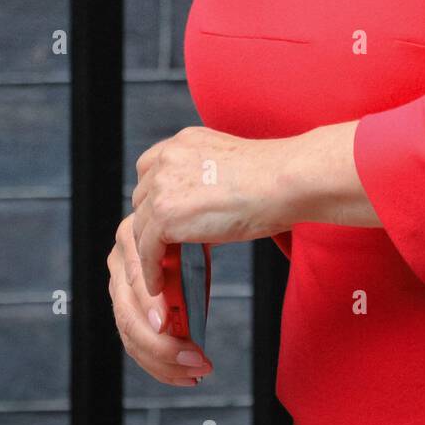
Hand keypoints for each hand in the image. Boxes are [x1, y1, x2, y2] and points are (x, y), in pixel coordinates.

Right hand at [106, 215, 212, 385]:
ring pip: (130, 337)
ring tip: (197, 371)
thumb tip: (186, 297)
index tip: (166, 324)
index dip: (150, 304)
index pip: (136, 278)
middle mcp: (118, 264)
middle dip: (162, 345)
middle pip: (128, 316)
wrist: (180, 228)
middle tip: (195, 359)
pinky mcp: (124, 310)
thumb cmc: (189, 233)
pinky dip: (160, 365)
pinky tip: (184, 375)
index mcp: (132, 239)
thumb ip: (184, 256)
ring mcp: (118, 289)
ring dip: (164, 362)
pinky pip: (135, 345)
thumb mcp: (190, 238)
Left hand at [130, 125, 292, 296]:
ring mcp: (164, 184)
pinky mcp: (166, 214)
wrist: (284, 180)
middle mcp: (169, 157)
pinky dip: (151, 269)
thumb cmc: (273, 177)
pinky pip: (147, 249)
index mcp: (185, 141)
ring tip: (160, 269)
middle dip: (151, 223)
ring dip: (149, 248)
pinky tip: (159, 283)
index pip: (151, 168)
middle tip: (164, 247)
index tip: (161, 215)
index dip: (154, 195)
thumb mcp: (227, 165)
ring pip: (141, 225)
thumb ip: (204, 178)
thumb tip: (197, 210)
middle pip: (142, 197)